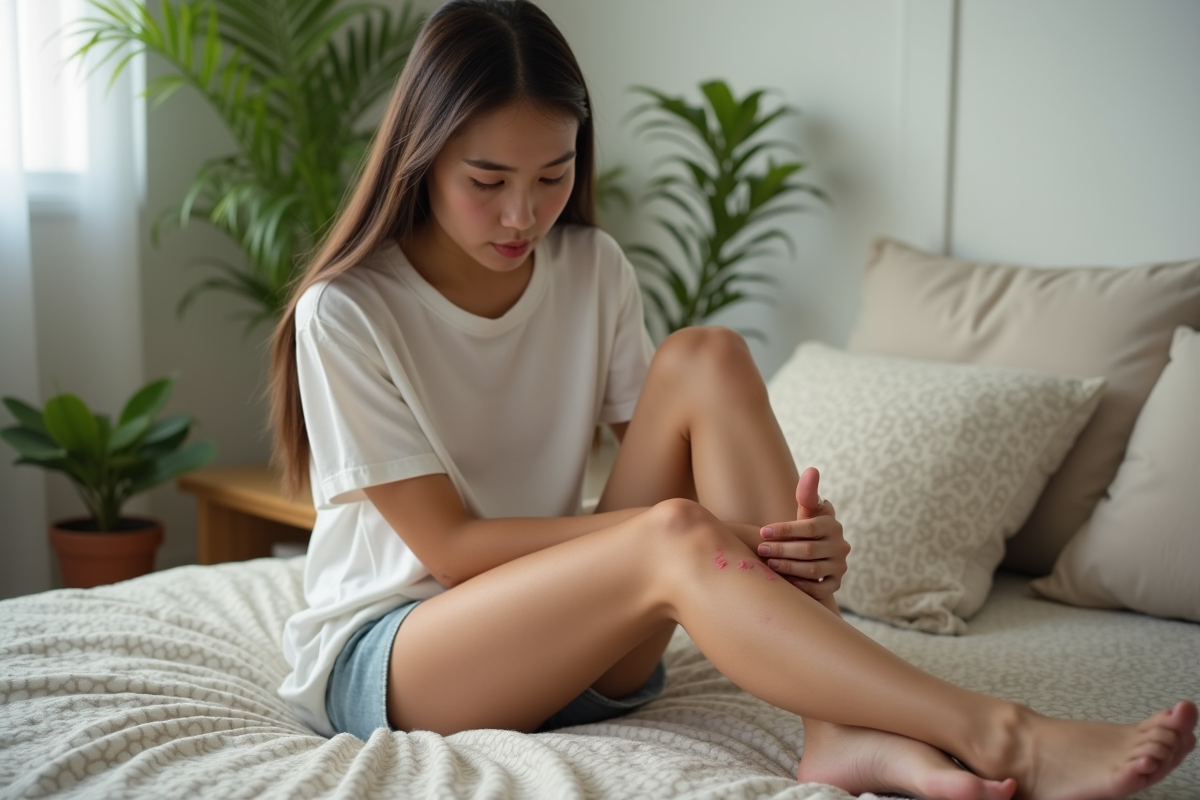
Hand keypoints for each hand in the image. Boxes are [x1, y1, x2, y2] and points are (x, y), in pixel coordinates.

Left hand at [757, 467, 848, 600]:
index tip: (763, 532)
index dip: (785, 530)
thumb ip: (807, 493)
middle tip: (761, 549)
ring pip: (813, 570)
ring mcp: (840, 566)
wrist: (814, 551)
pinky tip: (785, 581)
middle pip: (809, 549)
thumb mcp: (806, 510)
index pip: (809, 527)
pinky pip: (820, 589)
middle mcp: (840, 545)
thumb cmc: (806, 526)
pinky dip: (802, 586)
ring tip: (769, 564)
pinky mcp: (836, 583)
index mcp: (832, 524)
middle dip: (782, 549)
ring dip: (789, 567)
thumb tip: (812, 470)